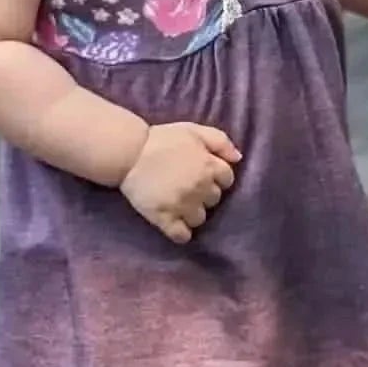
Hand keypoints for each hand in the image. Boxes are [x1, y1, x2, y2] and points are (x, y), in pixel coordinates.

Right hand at [120, 122, 240, 244]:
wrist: (129, 152)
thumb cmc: (162, 139)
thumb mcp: (194, 130)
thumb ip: (220, 141)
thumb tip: (238, 158)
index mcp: (209, 166)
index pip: (227, 180)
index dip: (216, 177)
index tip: (204, 175)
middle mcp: (200, 187)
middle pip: (214, 199)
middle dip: (204, 194)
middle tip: (188, 187)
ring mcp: (183, 204)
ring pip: (200, 218)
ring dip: (193, 213)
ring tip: (179, 204)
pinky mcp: (164, 218)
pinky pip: (182, 235)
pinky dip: (181, 233)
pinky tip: (175, 224)